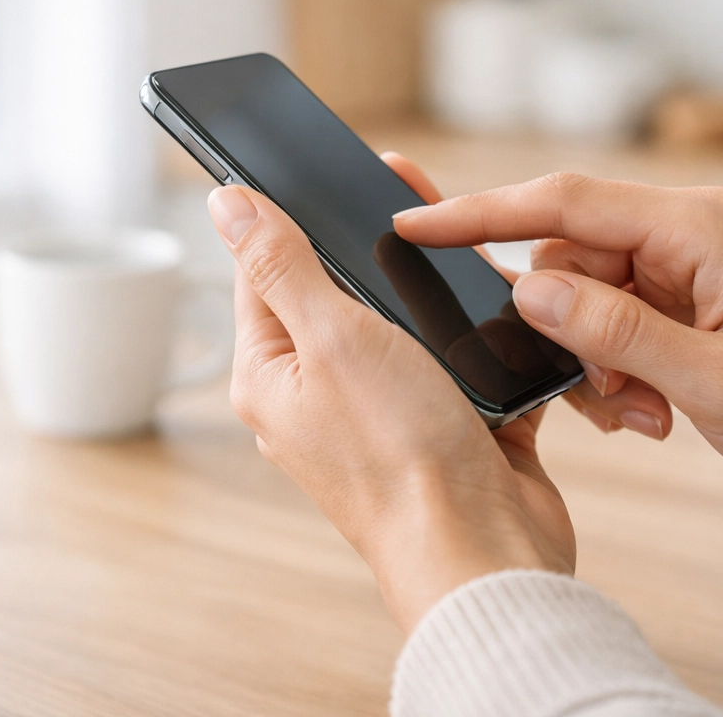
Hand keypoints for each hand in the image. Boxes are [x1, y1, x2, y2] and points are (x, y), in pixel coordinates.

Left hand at [207, 156, 574, 632]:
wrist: (487, 548)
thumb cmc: (400, 455)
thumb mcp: (332, 337)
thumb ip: (281, 265)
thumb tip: (226, 203)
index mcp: (273, 373)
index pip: (264, 271)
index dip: (290, 215)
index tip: (324, 173)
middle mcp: (321, 392)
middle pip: (338, 290)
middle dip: (373, 243)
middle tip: (405, 195)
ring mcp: (383, 407)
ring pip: (402, 319)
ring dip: (429, 287)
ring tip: (461, 250)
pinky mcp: (441, 419)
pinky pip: (452, 356)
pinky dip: (474, 332)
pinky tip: (496, 305)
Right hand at [394, 173, 722, 563]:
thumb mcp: (715, 381)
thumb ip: (613, 329)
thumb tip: (525, 288)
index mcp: (700, 227)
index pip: (565, 202)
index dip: (481, 212)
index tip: (413, 221)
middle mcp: (686, 236)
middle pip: (569, 256)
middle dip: (563, 327)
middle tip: (605, 392)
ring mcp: (684, 274)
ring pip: (583, 296)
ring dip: (593, 361)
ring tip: (642, 412)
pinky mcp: (682, 310)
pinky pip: (610, 324)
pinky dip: (612, 371)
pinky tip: (652, 411)